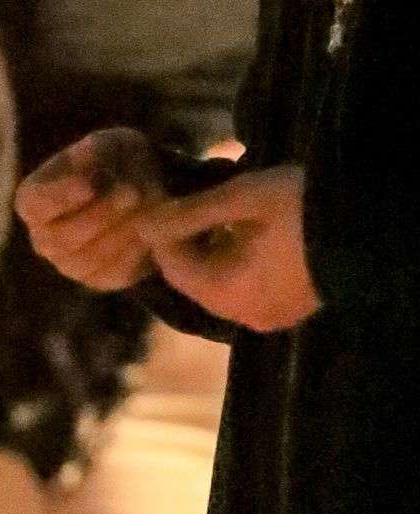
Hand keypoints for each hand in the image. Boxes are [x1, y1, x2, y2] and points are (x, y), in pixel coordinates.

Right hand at [15, 127, 164, 290]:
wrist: (142, 190)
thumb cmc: (113, 162)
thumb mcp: (107, 145)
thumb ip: (96, 153)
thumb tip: (87, 164)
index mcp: (32, 201)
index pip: (35, 205)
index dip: (59, 197)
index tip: (88, 185)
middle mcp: (43, 238)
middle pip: (63, 236)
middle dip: (101, 213)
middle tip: (132, 192)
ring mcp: (69, 264)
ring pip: (91, 257)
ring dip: (122, 231)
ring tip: (146, 206)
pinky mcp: (100, 280)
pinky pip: (116, 272)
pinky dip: (136, 250)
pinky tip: (150, 227)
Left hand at [137, 164, 320, 332]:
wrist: (370, 231)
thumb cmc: (301, 208)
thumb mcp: (242, 199)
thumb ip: (190, 213)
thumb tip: (143, 223)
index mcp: (228, 293)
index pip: (171, 267)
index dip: (162, 231)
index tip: (165, 198)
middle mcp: (244, 315)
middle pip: (194, 279)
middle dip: (186, 241)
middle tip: (189, 200)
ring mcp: (270, 316)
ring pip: (219, 284)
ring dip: (211, 249)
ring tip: (217, 209)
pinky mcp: (289, 308)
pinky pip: (246, 289)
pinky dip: (235, 261)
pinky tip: (245, 229)